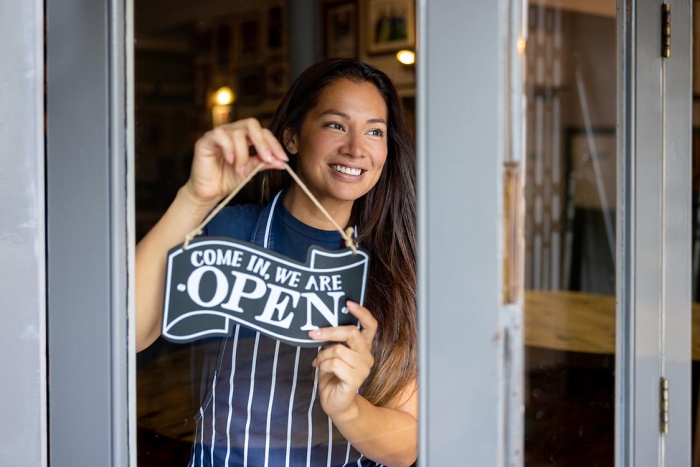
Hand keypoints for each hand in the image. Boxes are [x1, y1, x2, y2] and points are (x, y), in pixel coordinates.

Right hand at [186, 118, 288, 203]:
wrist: (209, 191)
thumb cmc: (228, 179)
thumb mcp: (250, 171)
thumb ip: (264, 163)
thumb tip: (282, 162)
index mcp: (245, 137)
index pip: (263, 132)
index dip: (274, 144)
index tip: (283, 159)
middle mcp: (232, 131)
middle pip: (251, 124)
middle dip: (262, 142)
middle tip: (267, 159)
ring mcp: (219, 134)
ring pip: (237, 133)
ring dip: (243, 154)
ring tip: (241, 170)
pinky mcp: (206, 140)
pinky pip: (220, 136)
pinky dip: (229, 149)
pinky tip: (231, 161)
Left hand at [309, 301, 377, 421]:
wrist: (335, 404)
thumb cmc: (332, 377)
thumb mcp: (332, 354)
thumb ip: (334, 341)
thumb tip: (320, 327)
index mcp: (362, 348)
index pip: (370, 326)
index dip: (362, 313)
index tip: (349, 303)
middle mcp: (367, 356)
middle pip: (352, 333)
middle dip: (330, 331)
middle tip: (313, 334)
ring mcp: (363, 368)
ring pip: (338, 350)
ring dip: (323, 355)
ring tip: (318, 362)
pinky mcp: (355, 379)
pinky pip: (335, 363)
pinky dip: (323, 365)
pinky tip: (320, 370)